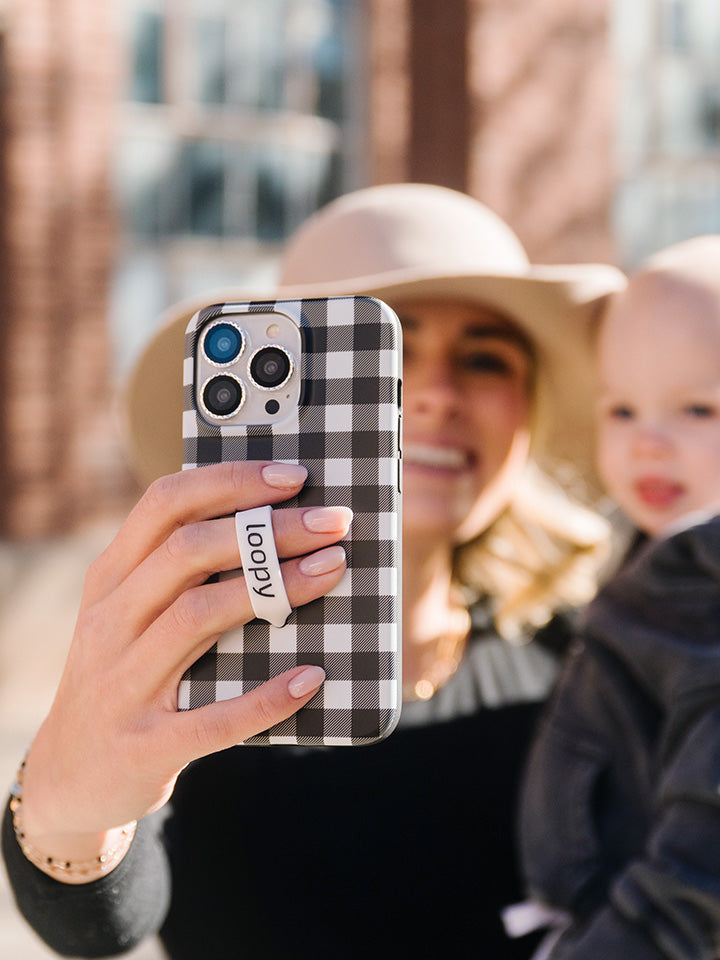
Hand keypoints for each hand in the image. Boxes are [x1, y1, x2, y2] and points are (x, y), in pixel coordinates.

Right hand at [18, 461, 349, 876]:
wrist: (68, 775)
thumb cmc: (124, 674)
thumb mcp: (131, 615)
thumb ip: (183, 575)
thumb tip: (278, 528)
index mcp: (110, 579)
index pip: (165, 504)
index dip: (231, 481)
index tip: (293, 476)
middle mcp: (110, 622)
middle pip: (189, 552)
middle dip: (269, 529)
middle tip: (333, 522)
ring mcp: (122, 684)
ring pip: (198, 616)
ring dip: (274, 588)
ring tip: (332, 570)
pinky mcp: (147, 745)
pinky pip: (214, 717)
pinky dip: (267, 697)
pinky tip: (312, 676)